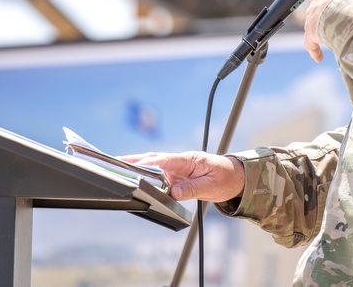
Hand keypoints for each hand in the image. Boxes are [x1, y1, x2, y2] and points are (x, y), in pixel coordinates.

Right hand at [122, 151, 244, 201]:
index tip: (134, 166)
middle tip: (116, 162)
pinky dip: (146, 175)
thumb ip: (191, 189)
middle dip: (135, 160)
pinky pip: (159, 175)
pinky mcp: (177, 176)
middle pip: (154, 159)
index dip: (148, 163)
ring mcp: (178, 168)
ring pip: (154, 165)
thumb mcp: (211, 186)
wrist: (236, 178)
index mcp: (189, 160)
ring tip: (119, 169)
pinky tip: (136, 179)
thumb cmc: (226, 178)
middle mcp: (181, 162)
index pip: (164, 160)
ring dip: (137, 166)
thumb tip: (172, 193)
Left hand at [303, 0, 352, 61]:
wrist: (346, 12)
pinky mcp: (310, 30)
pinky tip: (319, 58)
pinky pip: (310, 42)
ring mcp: (312, 14)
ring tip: (335, 38)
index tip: (347, 4)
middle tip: (342, 22)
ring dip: (324, 30)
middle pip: (322, 6)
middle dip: (331, 14)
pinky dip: (315, 49)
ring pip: (316, 23)